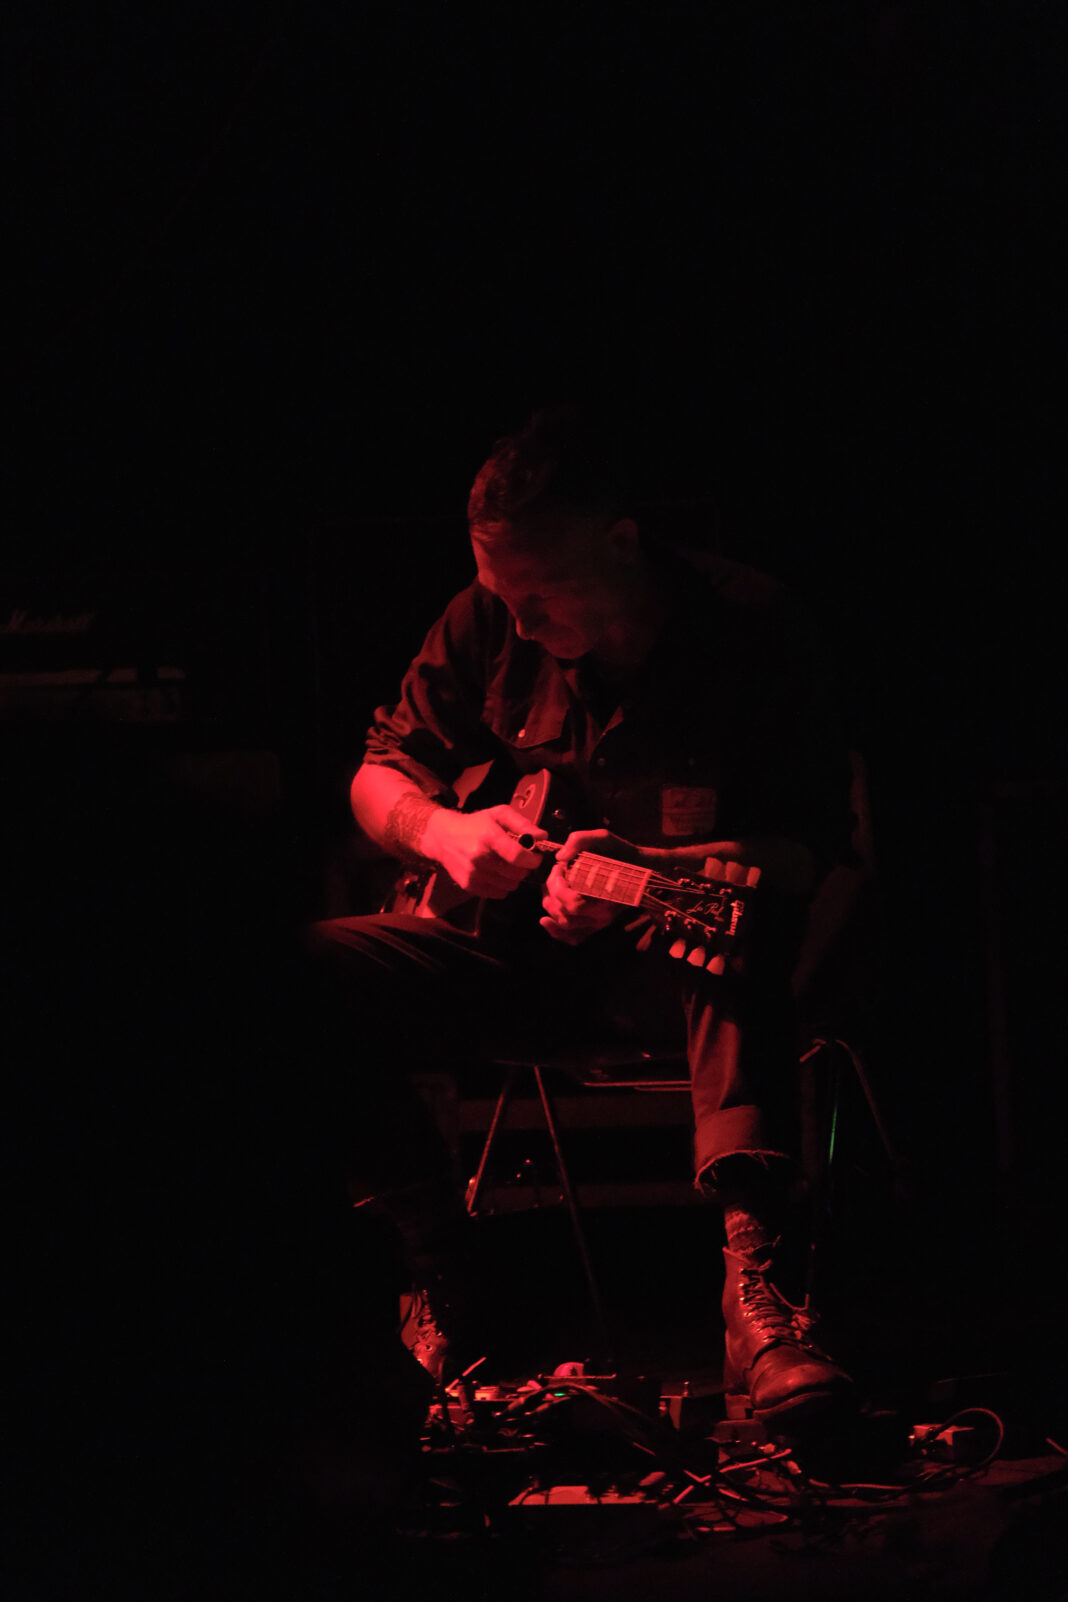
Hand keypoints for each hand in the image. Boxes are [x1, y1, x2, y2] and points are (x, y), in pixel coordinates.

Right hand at [423, 804, 547, 898]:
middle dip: (524, 868)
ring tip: (507, 866)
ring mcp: (473, 874)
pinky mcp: (469, 885)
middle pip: (516, 874)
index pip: (518, 856)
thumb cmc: (475, 824)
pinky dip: (502, 886)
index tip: (535, 857)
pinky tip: (497, 873)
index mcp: (489, 837)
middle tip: (521, 861)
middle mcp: (480, 858)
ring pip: (509, 886)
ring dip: (513, 878)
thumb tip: (542, 836)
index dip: (533, 860)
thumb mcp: (498, 814)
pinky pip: (498, 893)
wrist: (442, 837)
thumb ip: (522, 824)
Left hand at [539, 828, 640, 944]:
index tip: (560, 867)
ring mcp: (600, 923)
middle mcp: (603, 915)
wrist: (641, 869)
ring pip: (565, 925)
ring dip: (550, 908)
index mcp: (605, 895)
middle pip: (564, 913)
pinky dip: (557, 933)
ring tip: (549, 890)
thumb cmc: (620, 853)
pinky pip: (574, 938)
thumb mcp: (603, 837)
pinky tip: (546, 921)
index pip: (569, 901)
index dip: (556, 884)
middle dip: (551, 892)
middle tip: (555, 874)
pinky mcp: (596, 926)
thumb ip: (579, 840)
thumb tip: (560, 857)